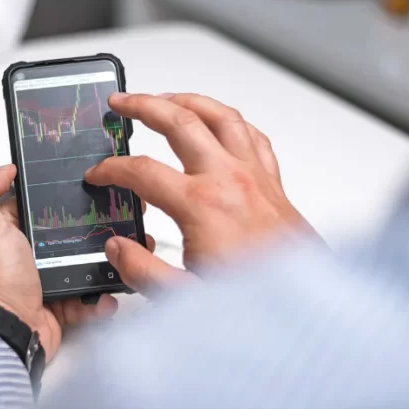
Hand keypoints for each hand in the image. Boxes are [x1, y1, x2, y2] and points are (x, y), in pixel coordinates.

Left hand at [0, 165, 117, 361]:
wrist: (7, 331)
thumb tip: (6, 168)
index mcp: (8, 230)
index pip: (39, 202)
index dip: (59, 192)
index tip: (89, 184)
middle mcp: (27, 253)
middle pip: (69, 230)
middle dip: (93, 226)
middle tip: (117, 220)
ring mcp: (46, 279)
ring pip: (85, 262)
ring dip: (105, 260)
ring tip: (122, 254)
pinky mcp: (62, 304)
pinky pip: (89, 296)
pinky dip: (101, 296)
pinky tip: (108, 291)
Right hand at [86, 93, 313, 284]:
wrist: (311, 309)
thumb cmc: (259, 304)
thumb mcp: (186, 299)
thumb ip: (143, 271)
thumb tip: (117, 247)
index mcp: (202, 206)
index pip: (142, 172)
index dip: (111, 169)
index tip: (98, 175)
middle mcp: (230, 181)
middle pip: (180, 122)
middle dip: (144, 106)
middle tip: (121, 103)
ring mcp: (256, 178)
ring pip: (221, 117)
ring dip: (188, 101)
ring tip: (165, 98)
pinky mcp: (274, 186)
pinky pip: (252, 137)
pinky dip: (230, 122)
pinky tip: (219, 125)